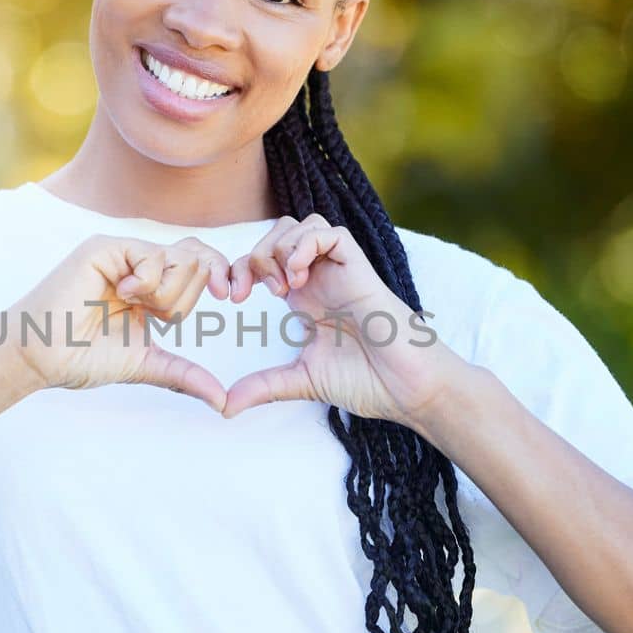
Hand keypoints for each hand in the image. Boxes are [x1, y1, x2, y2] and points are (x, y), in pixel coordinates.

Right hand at [5, 233, 232, 412]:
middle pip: (198, 260)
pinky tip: (123, 295)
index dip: (221, 275)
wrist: (42, 358)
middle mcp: (141, 265)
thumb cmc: (83, 358)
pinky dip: (148, 281)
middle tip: (160, 315)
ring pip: (181, 257)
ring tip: (135, 306)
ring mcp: (123, 254)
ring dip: (167, 293)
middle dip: (190, 295)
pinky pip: (152, 254)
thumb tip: (223, 402)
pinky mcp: (105, 248)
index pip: (201, 265)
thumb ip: (185, 375)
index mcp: (153, 287)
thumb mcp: (147, 364)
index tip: (231, 298)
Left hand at [220, 214, 445, 423]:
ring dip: (280, 248)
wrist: (407, 389)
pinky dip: (306, 245)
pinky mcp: (360, 270)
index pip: (264, 259)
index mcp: (305, 298)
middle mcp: (320, 279)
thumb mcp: (301, 380)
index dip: (240, 268)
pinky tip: (297, 276)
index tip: (232, 299)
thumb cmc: (367, 381)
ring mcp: (340, 272)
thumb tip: (225, 407)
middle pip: (279, 232)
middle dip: (254, 254)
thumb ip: (264, 386)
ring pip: (303, 225)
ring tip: (282, 287)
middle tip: (251, 292)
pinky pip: (331, 234)